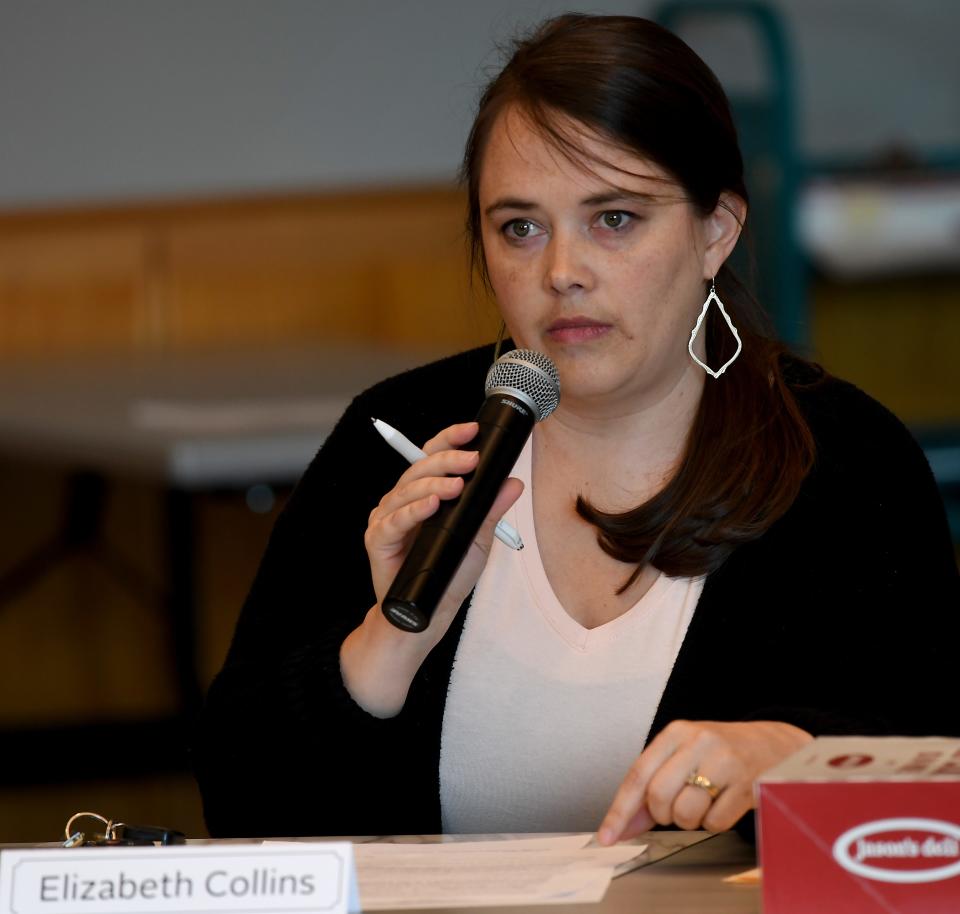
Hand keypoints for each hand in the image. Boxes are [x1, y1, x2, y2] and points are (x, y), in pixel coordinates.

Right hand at [364, 420, 522, 640]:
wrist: (425, 616)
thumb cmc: (447, 575)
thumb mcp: (478, 540)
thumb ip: (491, 510)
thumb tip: (513, 482)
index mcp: (424, 493)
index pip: (433, 456)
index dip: (450, 439)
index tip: (472, 429)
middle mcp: (402, 501)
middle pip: (419, 468)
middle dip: (447, 460)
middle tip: (471, 460)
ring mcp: (387, 519)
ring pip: (405, 491)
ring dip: (432, 484)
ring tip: (455, 485)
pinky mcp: (377, 541)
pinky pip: (392, 522)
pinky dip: (411, 512)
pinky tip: (430, 506)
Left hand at [597, 720, 812, 842]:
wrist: (774, 744)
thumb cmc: (720, 753)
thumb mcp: (683, 755)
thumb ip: (651, 786)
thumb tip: (622, 826)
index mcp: (676, 733)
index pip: (638, 775)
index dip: (620, 810)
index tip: (606, 836)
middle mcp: (698, 742)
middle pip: (658, 796)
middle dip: (663, 814)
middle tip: (677, 807)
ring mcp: (724, 762)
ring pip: (685, 813)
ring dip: (690, 820)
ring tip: (703, 802)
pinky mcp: (747, 784)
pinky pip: (715, 823)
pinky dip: (715, 823)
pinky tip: (724, 804)